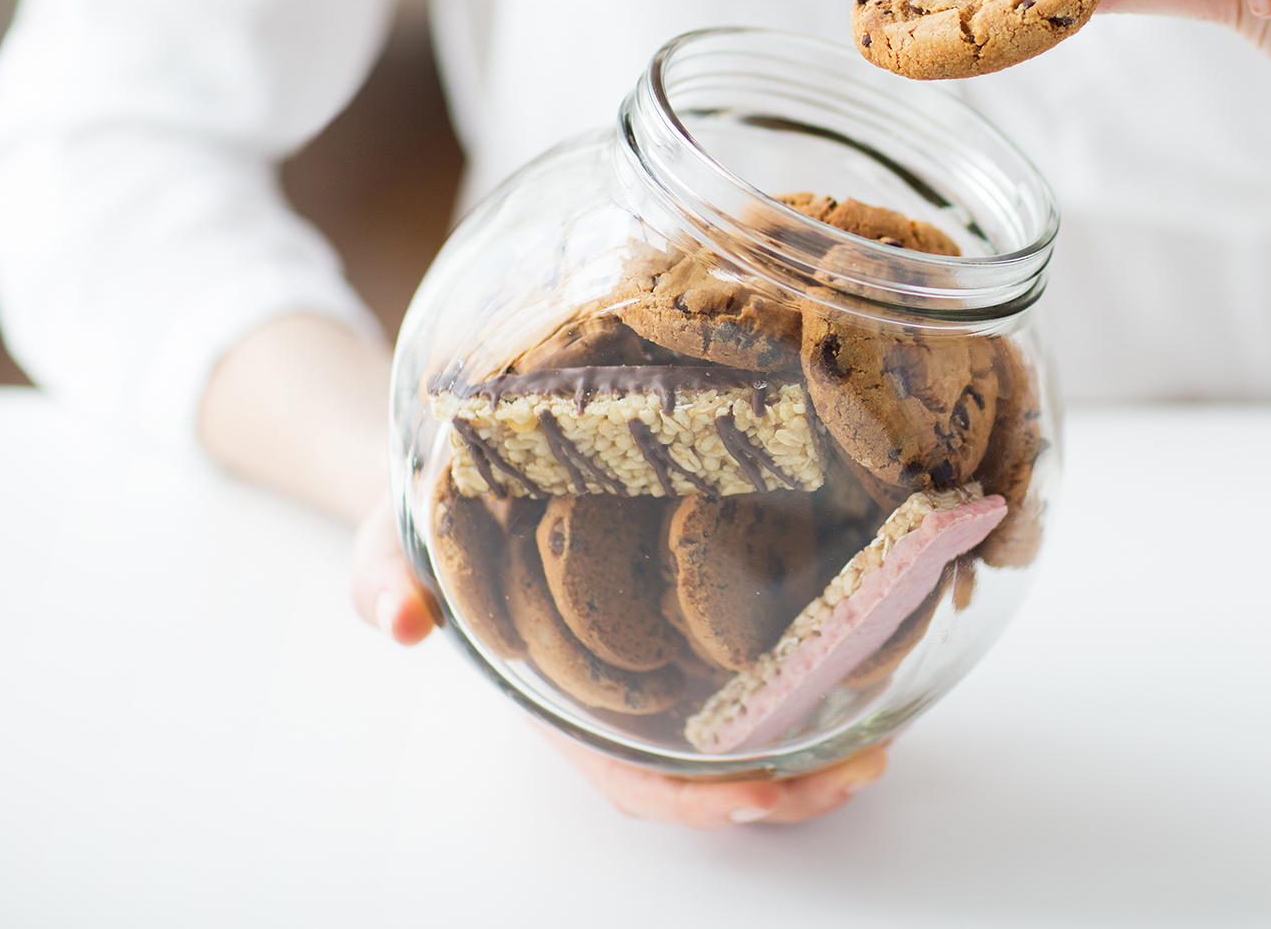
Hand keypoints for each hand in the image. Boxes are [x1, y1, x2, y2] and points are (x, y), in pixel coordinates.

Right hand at [348, 496, 886, 826]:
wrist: (465, 471)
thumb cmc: (435, 520)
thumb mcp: (396, 537)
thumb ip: (385, 573)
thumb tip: (397, 617)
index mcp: (564, 703)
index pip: (631, 778)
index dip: (694, 799)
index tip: (757, 793)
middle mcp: (626, 698)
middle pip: (713, 777)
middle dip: (789, 790)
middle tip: (862, 762)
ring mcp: (669, 666)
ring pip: (750, 738)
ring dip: (818, 751)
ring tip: (885, 733)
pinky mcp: (703, 622)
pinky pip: (764, 674)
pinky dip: (817, 684)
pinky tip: (872, 661)